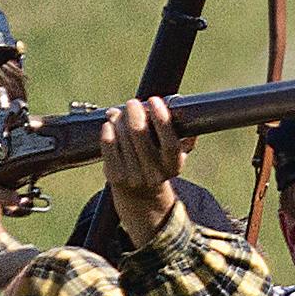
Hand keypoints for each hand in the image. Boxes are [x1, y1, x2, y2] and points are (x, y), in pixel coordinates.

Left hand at [99, 98, 183, 244]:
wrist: (141, 195)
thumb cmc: (159, 163)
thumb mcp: (176, 155)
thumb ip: (183, 137)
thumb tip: (186, 114)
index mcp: (173, 166)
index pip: (169, 142)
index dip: (161, 119)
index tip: (154, 100)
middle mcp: (154, 174)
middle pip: (140, 135)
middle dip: (134, 113)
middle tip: (132, 103)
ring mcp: (133, 176)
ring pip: (122, 138)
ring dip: (120, 120)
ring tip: (120, 112)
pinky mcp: (115, 176)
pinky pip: (109, 146)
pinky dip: (108, 130)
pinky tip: (110, 124)